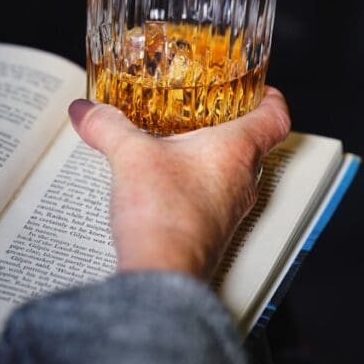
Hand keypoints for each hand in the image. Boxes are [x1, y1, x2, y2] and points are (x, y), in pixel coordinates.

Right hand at [69, 88, 290, 278]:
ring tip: (182, 140)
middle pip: (255, 144)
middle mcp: (242, 180)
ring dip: (212, 155)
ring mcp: (230, 208)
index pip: (275, 117)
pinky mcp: (212, 229)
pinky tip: (167, 179)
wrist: (162, 274)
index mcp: (237, 151)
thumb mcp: (129, 156)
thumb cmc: (165, 216)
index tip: (258, 88)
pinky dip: (197, 181)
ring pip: (233, 172)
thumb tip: (87, 110)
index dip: (270, 97)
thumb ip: (107, 125)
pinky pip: (214, 196)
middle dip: (234, 122)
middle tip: (211, 106)